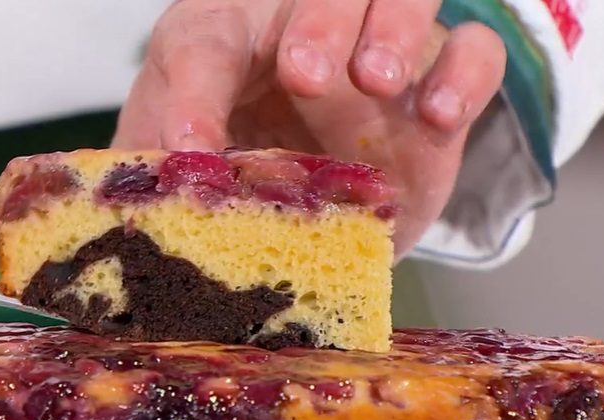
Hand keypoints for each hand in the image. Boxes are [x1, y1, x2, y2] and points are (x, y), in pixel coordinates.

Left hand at [114, 0, 506, 259]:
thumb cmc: (232, 170)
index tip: (191, 150)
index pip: (202, 42)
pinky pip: (474, 50)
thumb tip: (129, 212)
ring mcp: (376, 56)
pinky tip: (439, 116)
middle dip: (315, 23)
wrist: (305, 206)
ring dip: (392, 28)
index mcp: (222, 42)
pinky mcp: (433, 92)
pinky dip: (465, 74)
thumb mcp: (178, 174)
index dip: (194, 93)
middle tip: (305, 76)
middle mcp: (301, 32)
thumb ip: (153, 180)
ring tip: (375, 80)